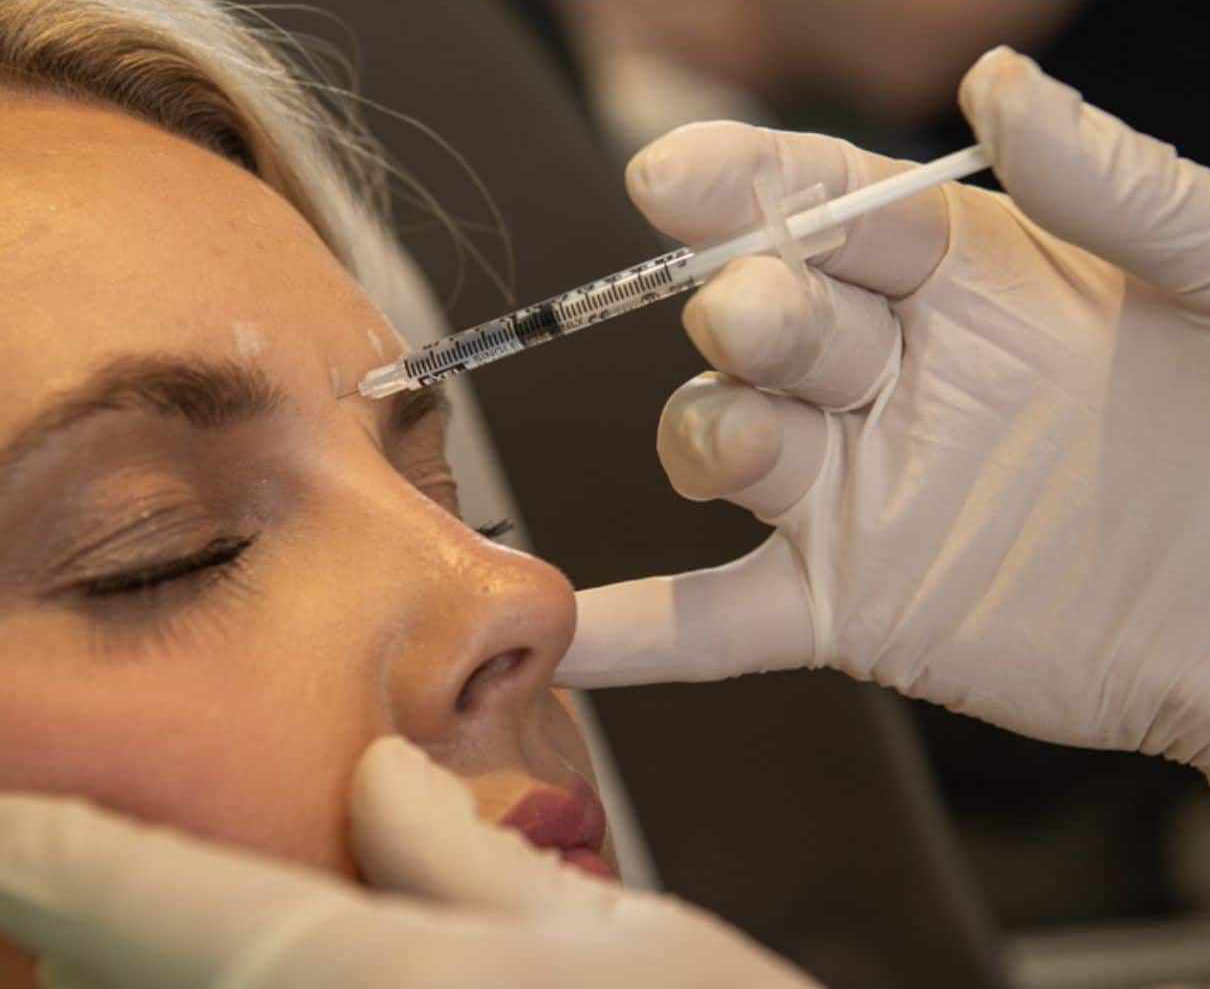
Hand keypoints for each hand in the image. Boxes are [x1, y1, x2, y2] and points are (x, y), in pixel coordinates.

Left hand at [0, 738, 818, 988]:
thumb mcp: (610, 936)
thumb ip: (468, 862)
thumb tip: (381, 780)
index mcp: (373, 977)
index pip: (158, 905)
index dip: (59, 854)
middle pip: (148, 976)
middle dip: (87, 913)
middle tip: (64, 846)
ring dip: (148, 953)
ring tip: (134, 903)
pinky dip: (234, 971)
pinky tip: (256, 949)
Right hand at [557, 47, 1209, 788]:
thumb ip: (1112, 182)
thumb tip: (996, 81)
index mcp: (964, 278)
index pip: (828, 206)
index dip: (748, 182)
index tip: (671, 172)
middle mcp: (886, 375)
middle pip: (763, 320)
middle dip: (746, 312)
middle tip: (757, 316)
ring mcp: (853, 491)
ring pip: (722, 441)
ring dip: (707, 432)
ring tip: (750, 442)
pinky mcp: (846, 602)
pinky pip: (719, 616)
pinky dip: (640, 631)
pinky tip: (571, 637)